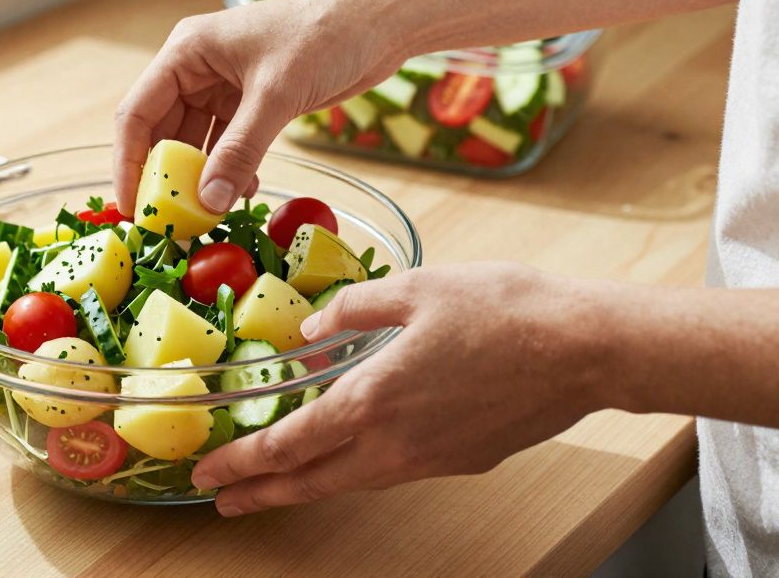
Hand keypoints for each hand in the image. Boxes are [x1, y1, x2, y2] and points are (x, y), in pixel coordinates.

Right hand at [112, 0, 406, 215]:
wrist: (381, 22)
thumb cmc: (325, 35)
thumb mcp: (277, 95)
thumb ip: (241, 151)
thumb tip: (208, 202)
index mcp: (187, 51)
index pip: (137, 113)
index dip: (129, 162)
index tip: (132, 206)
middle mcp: (197, 68)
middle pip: (163, 132)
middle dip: (168, 177)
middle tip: (173, 220)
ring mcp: (225, 86)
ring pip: (197, 143)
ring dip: (203, 177)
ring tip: (211, 212)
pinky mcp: (252, 102)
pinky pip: (228, 145)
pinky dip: (232, 170)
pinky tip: (247, 190)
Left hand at [191, 262, 613, 515]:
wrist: (584, 349)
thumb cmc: (502, 310)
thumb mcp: (414, 289)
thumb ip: (352, 310)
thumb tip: (311, 328)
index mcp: (372, 400)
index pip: (288, 445)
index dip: (242, 463)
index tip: (209, 475)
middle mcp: (394, 443)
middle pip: (310, 482)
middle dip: (259, 494)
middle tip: (221, 503)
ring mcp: (429, 459)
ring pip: (350, 482)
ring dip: (303, 488)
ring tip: (272, 490)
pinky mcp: (461, 459)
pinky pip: (391, 471)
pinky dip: (353, 472)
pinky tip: (350, 458)